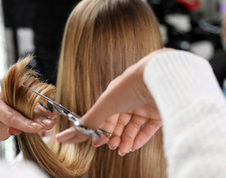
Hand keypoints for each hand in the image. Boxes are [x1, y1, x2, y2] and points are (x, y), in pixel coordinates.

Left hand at [0, 95, 56, 140]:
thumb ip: (5, 131)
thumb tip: (18, 130)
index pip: (11, 116)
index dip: (24, 123)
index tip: (36, 128)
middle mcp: (7, 97)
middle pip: (24, 109)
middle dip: (37, 118)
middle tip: (48, 125)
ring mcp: (16, 97)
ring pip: (31, 106)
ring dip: (43, 115)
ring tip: (53, 121)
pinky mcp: (23, 99)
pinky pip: (34, 106)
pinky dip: (43, 112)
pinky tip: (52, 116)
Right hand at [56, 48, 172, 154]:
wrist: (161, 77)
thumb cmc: (132, 85)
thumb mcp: (106, 105)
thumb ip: (89, 122)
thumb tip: (64, 136)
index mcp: (114, 94)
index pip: (104, 115)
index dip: (99, 130)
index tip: (97, 143)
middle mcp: (129, 100)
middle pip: (118, 123)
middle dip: (113, 137)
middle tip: (110, 146)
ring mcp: (144, 105)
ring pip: (132, 127)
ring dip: (125, 140)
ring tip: (122, 150)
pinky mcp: (158, 111)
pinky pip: (148, 129)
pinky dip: (140, 139)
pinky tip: (133, 147)